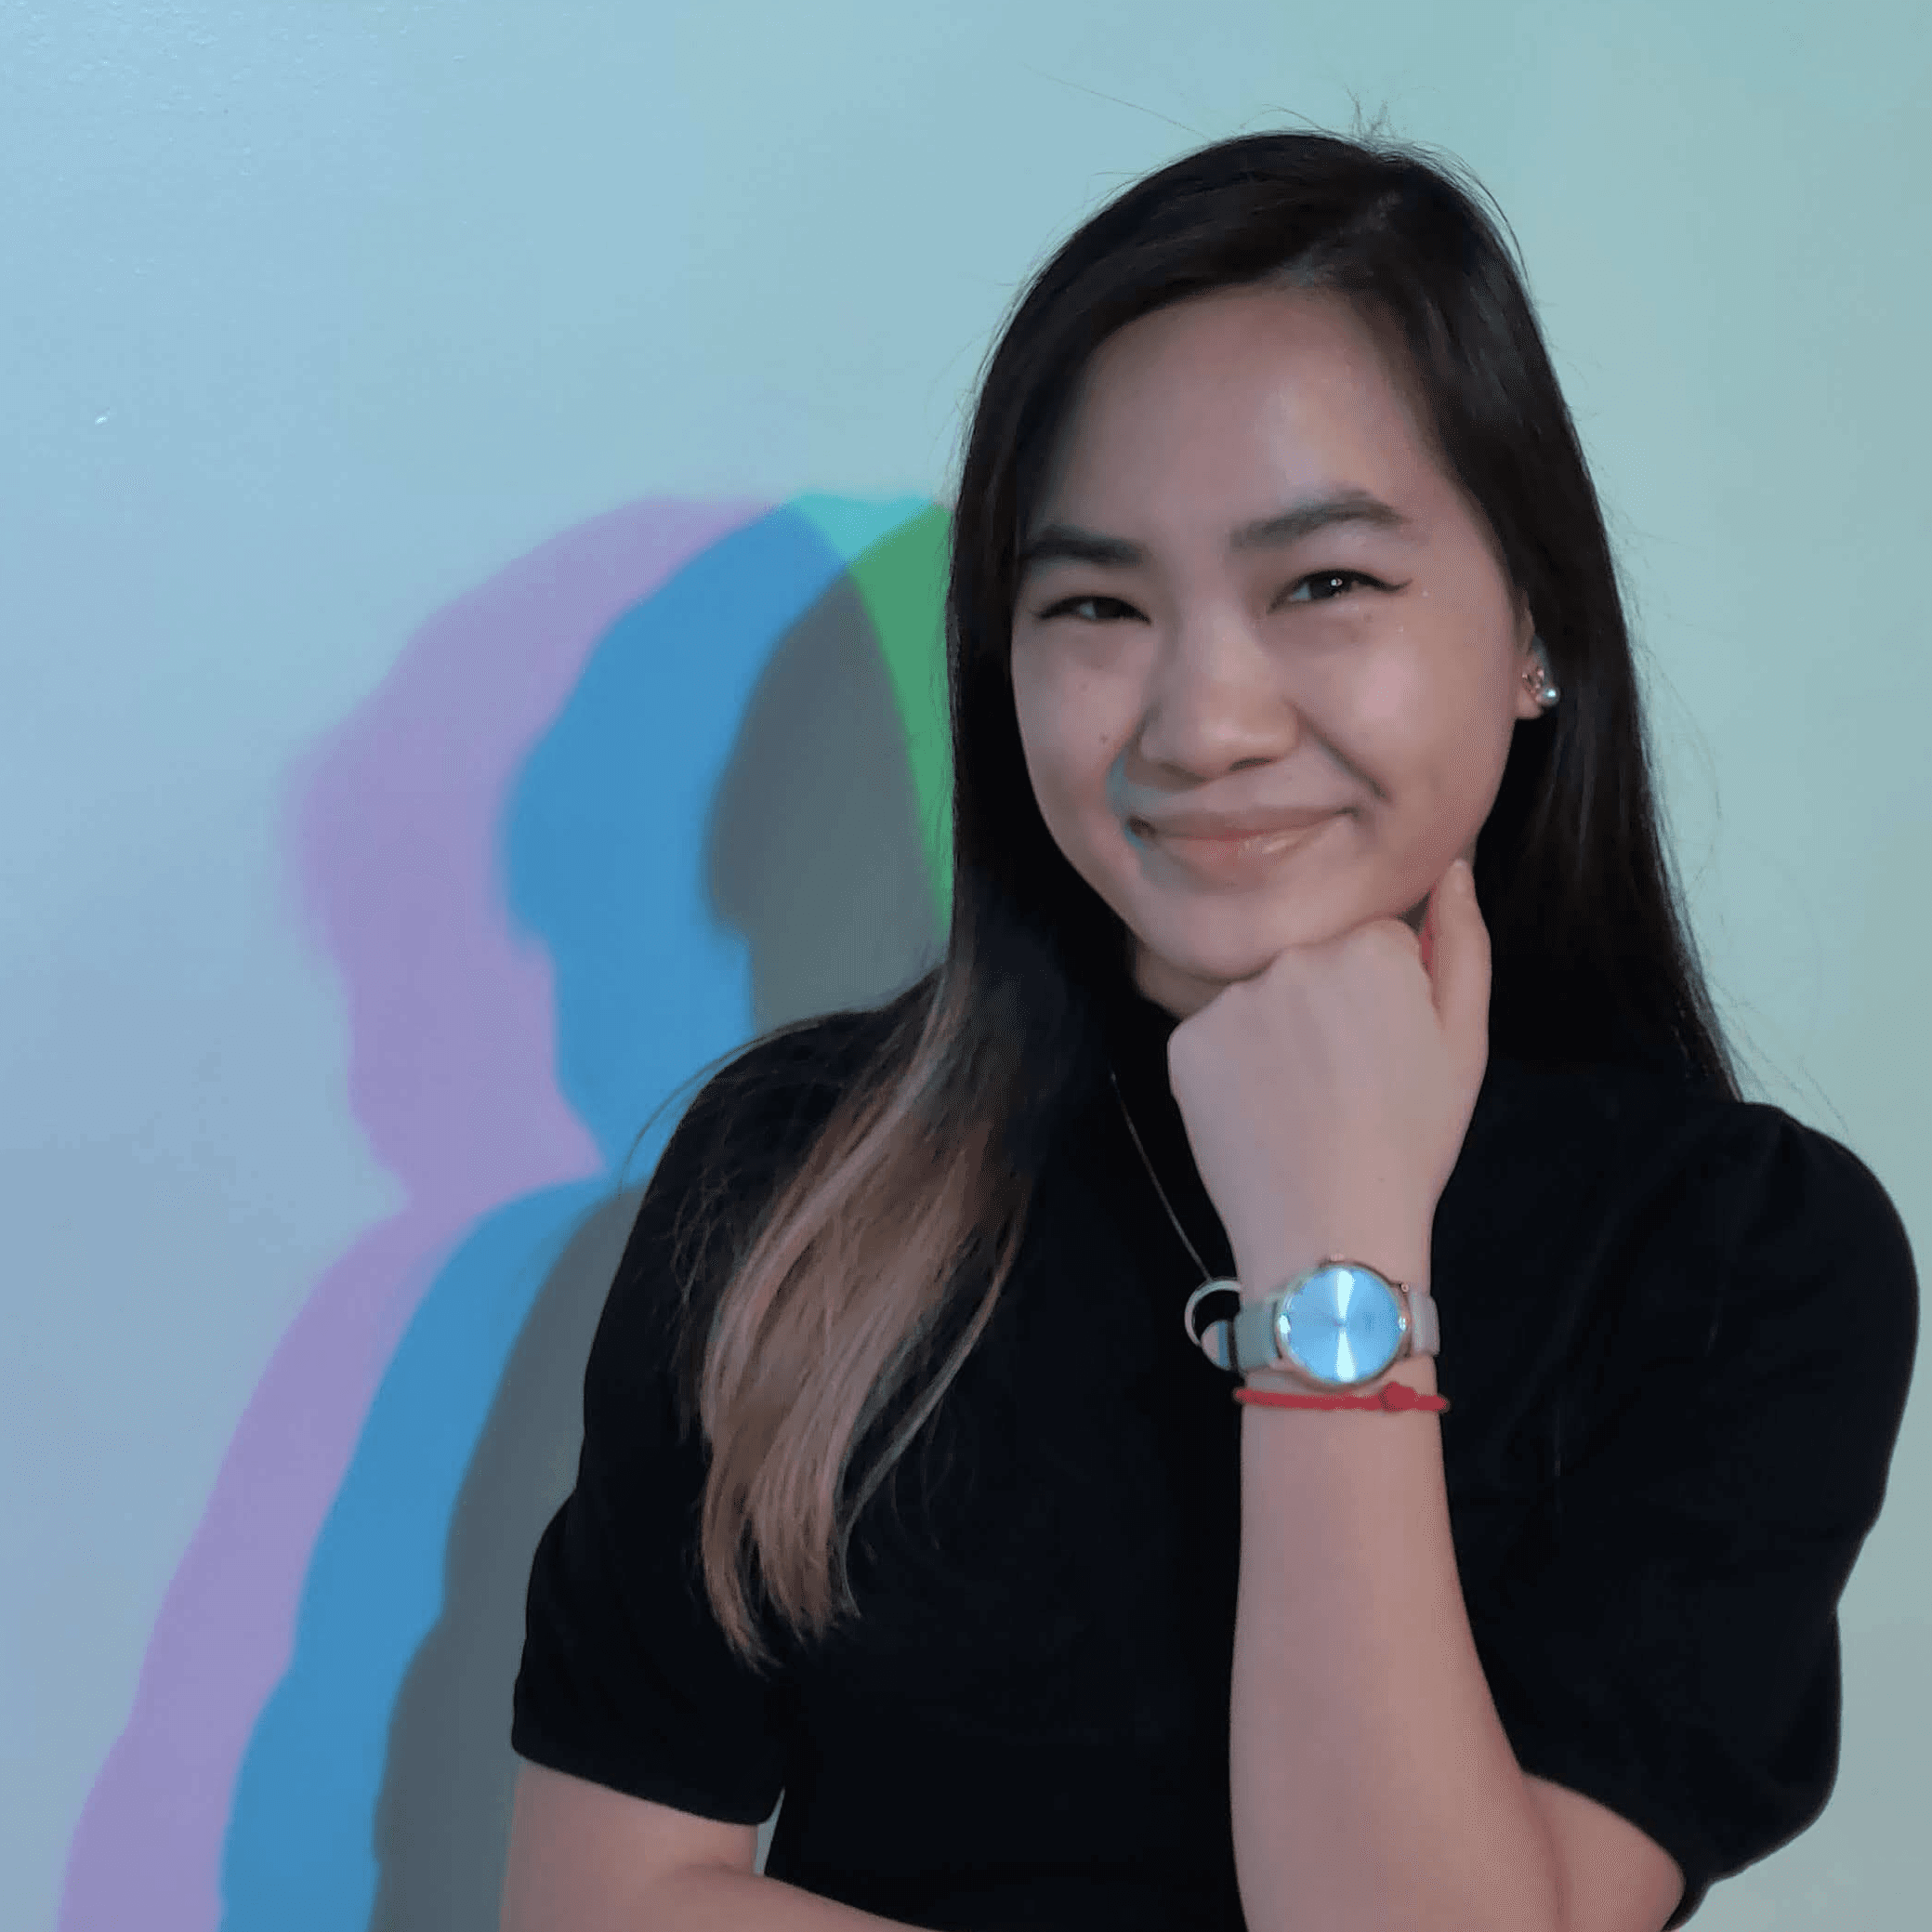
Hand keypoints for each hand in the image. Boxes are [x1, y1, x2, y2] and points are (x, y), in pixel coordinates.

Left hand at [1165, 859, 1490, 1289]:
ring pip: (1262, 997)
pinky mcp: (1185, 1042)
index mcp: (1368, 948)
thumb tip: (1453, 865)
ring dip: (1279, 1033)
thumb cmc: (1410, 1141)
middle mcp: (1292, 957)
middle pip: (1315, 962)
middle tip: (1347, 1081)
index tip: (1388, 1050)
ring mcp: (1231, 1000)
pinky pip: (1216, 1036)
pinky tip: (1260, 1110)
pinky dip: (1234, 1066)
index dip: (1388, 997)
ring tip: (1303, 1101)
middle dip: (1330, 1006)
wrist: (1329, 1232)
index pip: (1377, 943)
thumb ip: (1463, 941)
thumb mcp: (1465, 1042)